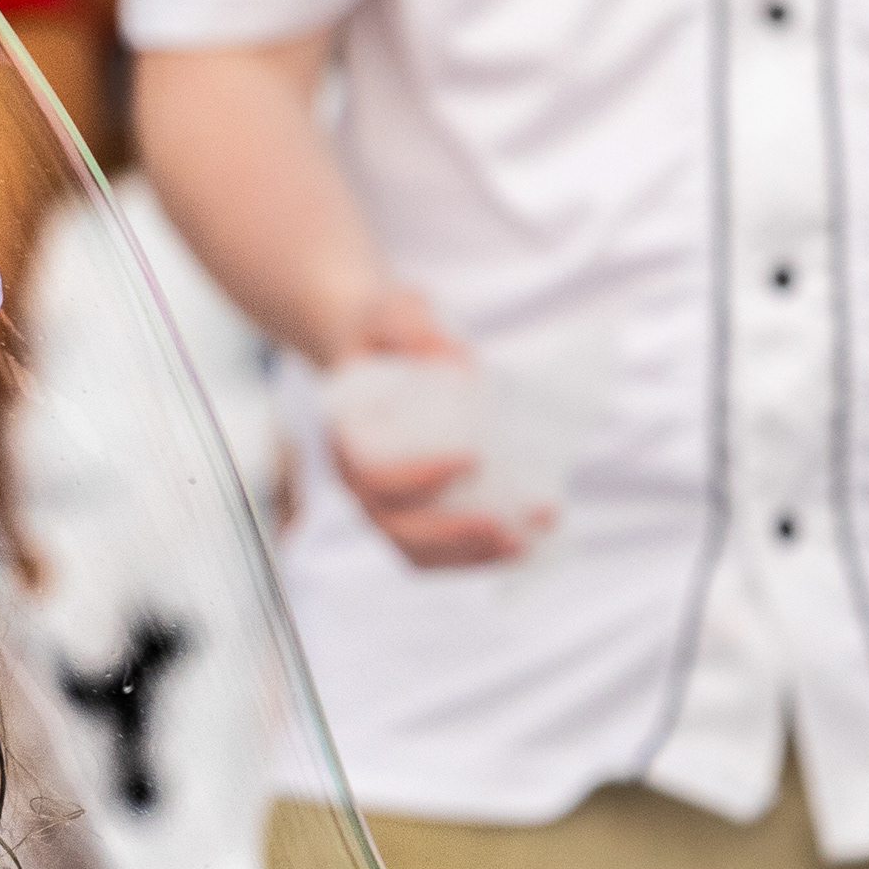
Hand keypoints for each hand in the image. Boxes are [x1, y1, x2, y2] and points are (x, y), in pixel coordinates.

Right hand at [326, 287, 553, 567]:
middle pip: (395, 530)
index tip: (473, 459)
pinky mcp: (411, 511)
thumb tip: (467, 372)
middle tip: (506, 528)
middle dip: (452, 537)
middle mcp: (359, 484)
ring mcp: (383, 504)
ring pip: (416, 551)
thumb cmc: (382, 328)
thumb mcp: (397, 311)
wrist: (370, 345)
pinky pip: (435, 551)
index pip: (375, 477)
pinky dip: (473, 557)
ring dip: (468, 558)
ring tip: (523, 545)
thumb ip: (419, 331)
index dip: (419, 478)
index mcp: (346, 442)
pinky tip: (521, 545)